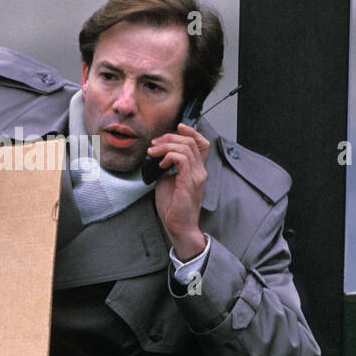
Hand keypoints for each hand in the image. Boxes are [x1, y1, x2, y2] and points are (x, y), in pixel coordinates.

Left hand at [147, 122, 209, 258]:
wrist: (179, 227)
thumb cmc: (173, 208)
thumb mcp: (167, 181)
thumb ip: (167, 168)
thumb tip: (158, 157)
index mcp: (196, 170)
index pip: (202, 144)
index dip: (191, 131)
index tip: (177, 127)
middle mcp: (200, 171)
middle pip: (190, 142)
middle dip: (169, 137)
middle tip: (154, 144)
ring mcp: (196, 176)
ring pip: (185, 147)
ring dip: (166, 146)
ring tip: (153, 153)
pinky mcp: (189, 182)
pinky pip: (181, 159)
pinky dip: (168, 156)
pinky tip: (160, 164)